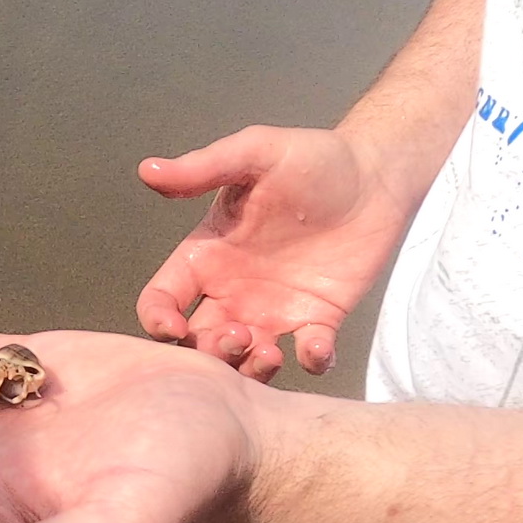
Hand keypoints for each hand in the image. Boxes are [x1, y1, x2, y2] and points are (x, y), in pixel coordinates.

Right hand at [136, 125, 421, 379]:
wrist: (374, 172)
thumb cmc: (310, 157)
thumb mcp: (255, 153)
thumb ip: (204, 168)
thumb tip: (148, 171)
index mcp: (207, 256)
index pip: (162, 298)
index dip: (157, 319)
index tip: (173, 326)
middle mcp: (233, 291)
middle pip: (198, 342)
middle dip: (208, 354)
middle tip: (238, 335)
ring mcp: (275, 310)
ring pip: (246, 361)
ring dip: (250, 369)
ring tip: (271, 352)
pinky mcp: (319, 319)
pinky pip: (308, 357)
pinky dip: (310, 363)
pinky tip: (316, 346)